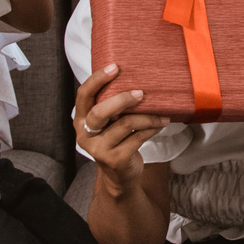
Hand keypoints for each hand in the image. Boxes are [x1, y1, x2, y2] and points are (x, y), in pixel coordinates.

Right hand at [74, 63, 169, 192]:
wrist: (120, 176)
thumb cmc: (116, 140)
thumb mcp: (108, 123)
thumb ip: (112, 105)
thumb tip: (138, 76)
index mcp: (81, 120)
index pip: (84, 95)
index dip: (97, 80)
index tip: (115, 67)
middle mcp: (85, 134)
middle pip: (100, 112)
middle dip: (122, 100)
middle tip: (141, 93)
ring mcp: (99, 149)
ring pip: (124, 125)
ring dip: (147, 117)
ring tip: (161, 114)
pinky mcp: (115, 160)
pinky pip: (137, 138)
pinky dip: (151, 129)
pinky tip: (160, 124)